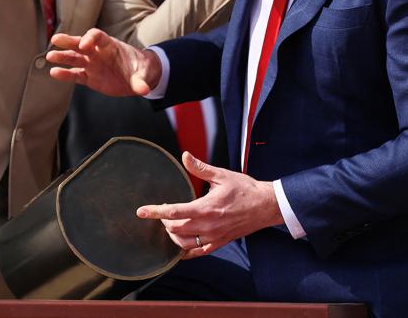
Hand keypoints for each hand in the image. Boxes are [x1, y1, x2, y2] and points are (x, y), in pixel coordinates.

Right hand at [46, 29, 160, 96]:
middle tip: (56, 39)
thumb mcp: (143, 74)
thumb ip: (141, 81)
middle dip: (69, 41)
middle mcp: (98, 53)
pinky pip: (75, 74)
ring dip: (62, 56)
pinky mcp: (89, 77)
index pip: (98, 36)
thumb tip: (144, 90)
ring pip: (75, 58)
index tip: (83, 45)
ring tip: (50, 56)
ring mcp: (92, 64)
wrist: (138, 77)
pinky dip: (65, 74)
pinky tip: (54, 73)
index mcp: (111, 46)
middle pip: (81, 43)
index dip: (90, 38)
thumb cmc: (141, 69)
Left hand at [137, 152, 282, 259]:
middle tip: (163, 211)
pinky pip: (197, 252)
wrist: (265, 206)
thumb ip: (200, 168)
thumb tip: (185, 156)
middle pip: (175, 229)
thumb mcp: (222, 175)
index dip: (155, 212)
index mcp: (206, 207)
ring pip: (183, 243)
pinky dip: (184, 251)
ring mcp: (213, 237)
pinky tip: (180, 246)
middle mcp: (207, 225)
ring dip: (172, 235)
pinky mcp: (219, 243)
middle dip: (164, 221)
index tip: (141, 211)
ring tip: (171, 225)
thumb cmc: (245, 189)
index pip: (174, 212)